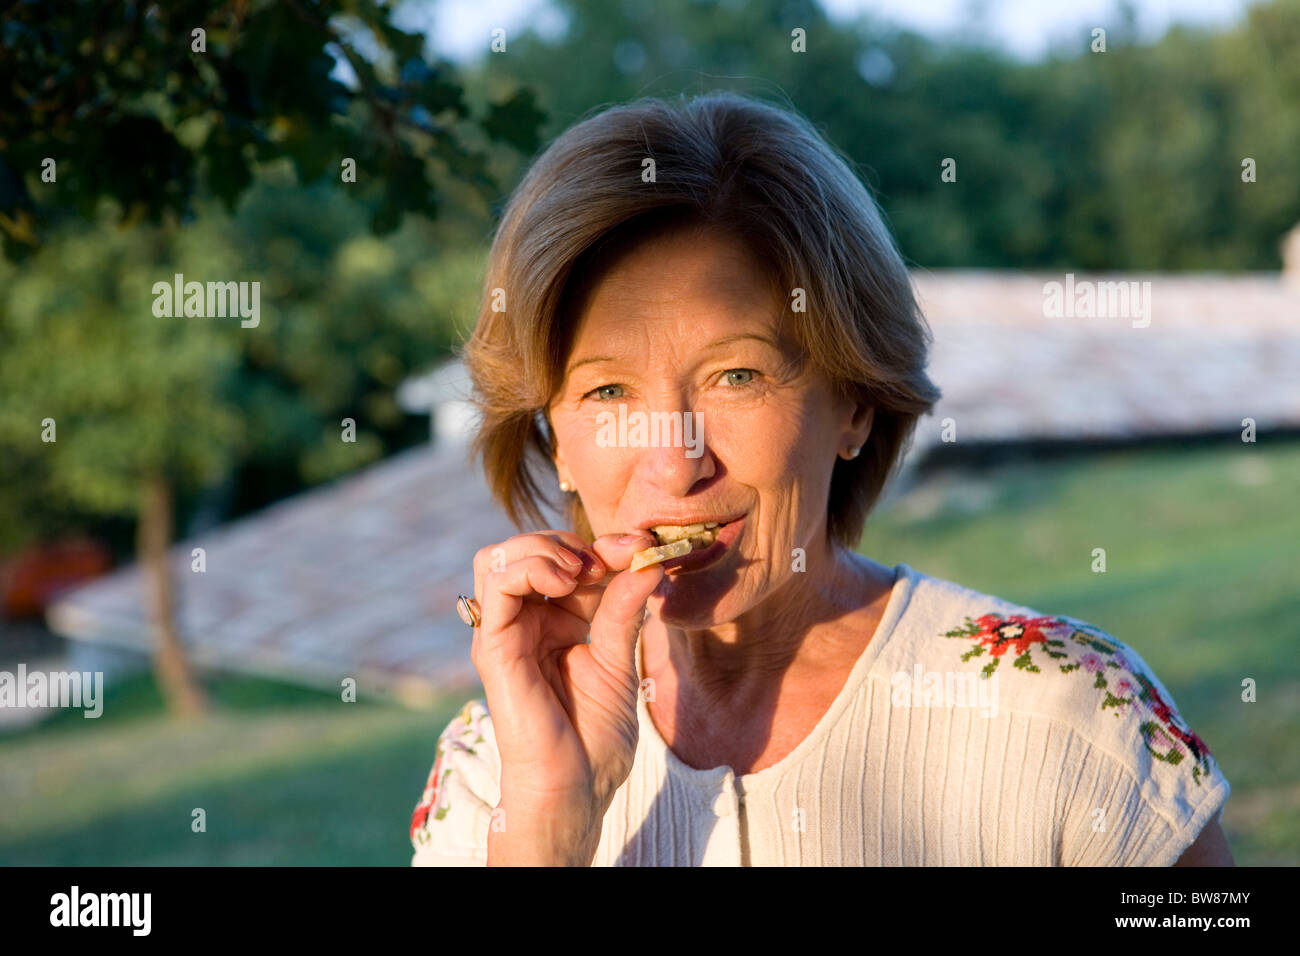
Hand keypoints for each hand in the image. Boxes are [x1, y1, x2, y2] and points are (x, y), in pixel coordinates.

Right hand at [470, 529, 661, 862]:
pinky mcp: (494, 646)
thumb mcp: (619, 659)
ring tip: (581, 571)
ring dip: (544, 547)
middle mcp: (524, 623)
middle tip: (609, 561)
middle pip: (528, 548)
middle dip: (572, 541)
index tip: (642, 549)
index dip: (603, 546)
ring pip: (502, 556)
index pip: (565, 560)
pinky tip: (566, 582)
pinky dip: (531, 567)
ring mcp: (505, 632)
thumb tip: (649, 560)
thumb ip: (624, 609)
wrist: (575, 788)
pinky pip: (497, 583)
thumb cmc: (594, 737)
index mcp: (553, 623)